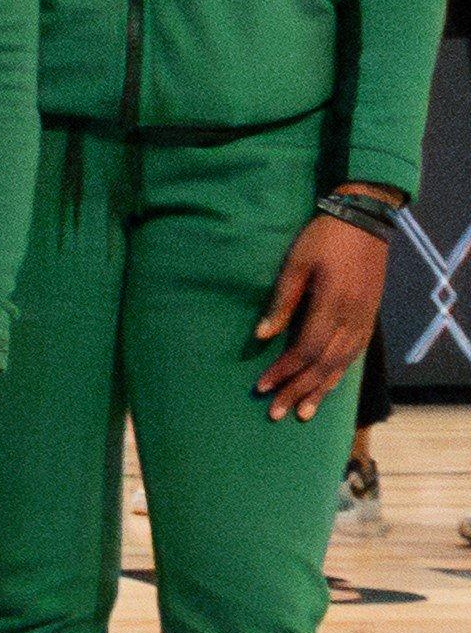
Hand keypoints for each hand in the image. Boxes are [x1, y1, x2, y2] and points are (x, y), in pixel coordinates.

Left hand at [252, 212, 386, 423]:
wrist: (366, 220)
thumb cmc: (324, 238)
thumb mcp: (297, 263)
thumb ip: (282, 302)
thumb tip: (262, 336)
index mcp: (332, 306)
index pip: (305, 350)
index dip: (283, 371)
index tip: (262, 387)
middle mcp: (352, 319)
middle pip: (323, 365)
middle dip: (298, 390)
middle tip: (276, 412)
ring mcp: (364, 320)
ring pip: (342, 365)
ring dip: (321, 390)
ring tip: (303, 412)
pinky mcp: (370, 317)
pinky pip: (354, 354)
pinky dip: (339, 374)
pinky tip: (328, 385)